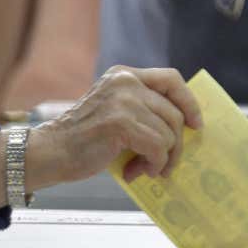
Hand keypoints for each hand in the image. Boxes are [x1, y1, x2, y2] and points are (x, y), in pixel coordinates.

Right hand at [26, 66, 201, 188]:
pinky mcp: (122, 123)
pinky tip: (135, 172)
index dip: (189, 102)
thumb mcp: (113, 109)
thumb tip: (183, 127)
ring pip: (169, 134)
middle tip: (164, 164)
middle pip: (174, 113)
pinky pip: (158, 148)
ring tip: (143, 169)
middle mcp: (125, 82)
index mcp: (123, 75)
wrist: (51, 151)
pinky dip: (153, 165)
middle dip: (176, 145)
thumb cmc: (83, 138)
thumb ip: (142, 108)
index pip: (171, 79)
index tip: (195, 125)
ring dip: (162, 159)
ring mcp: (124, 101)